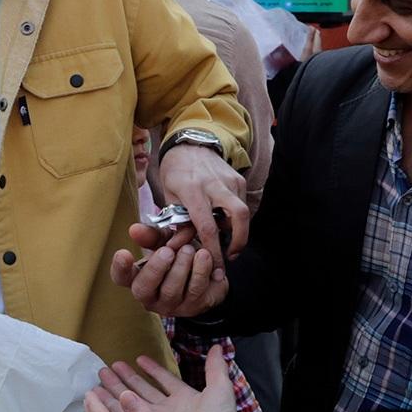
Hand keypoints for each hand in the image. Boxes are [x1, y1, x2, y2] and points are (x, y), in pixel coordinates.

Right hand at [97, 349, 245, 411]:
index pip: (165, 380)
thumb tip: (217, 348)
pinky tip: (102, 393)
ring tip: (102, 374)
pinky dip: (114, 403)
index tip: (139, 359)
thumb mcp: (220, 387)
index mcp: (184, 398)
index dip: (153, 369)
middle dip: (127, 377)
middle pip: (143, 389)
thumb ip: (215, 367)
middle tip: (110, 366)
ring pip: (132, 400)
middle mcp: (168, 409)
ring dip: (116, 387)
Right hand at [111, 220, 226, 318]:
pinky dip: (201, 271)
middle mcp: (151, 297)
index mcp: (138, 278)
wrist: (211, 273)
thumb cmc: (180, 257)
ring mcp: (172, 306)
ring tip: (189, 249)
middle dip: (155, 268)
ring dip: (181, 267)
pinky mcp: (195, 307)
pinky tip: (204, 256)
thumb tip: (134, 229)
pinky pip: (196, 291)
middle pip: (143, 289)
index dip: (120, 268)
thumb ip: (152, 236)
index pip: (121, 277)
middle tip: (168, 250)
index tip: (122, 253)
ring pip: (171, 292)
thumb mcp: (165, 243)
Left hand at [158, 142, 250, 265]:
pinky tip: (225, 223)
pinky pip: (242, 204)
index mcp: (192, 190)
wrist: (190, 143)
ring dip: (237, 231)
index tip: (216, 268)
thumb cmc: (175, 172)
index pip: (207, 227)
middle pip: (239, 216)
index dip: (213, 251)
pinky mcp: (239, 179)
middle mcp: (215, 185)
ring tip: (226, 241)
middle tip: (231, 256)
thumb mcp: (168, 196)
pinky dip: (236, 218)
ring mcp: (230, 180)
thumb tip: (181, 248)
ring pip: (243, 212)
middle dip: (239, 241)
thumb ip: (178, 222)